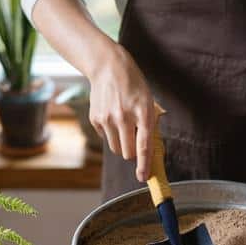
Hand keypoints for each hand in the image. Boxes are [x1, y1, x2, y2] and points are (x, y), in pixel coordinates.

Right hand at [88, 45, 155, 181]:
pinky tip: (112, 116)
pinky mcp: (96, 119)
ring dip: (122, 143)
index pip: (143, 146)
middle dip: (133, 153)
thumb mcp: (148, 101)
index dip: (144, 165)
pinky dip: (110, 133)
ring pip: (116, 148)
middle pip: (128, 153)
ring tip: (123, 124)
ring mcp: (107, 119)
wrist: (108, 66)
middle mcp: (123, 117)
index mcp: (142, 113)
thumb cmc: (133, 84)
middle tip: (134, 140)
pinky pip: (105, 138)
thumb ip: (149, 124)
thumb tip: (148, 150)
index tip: (143, 178)